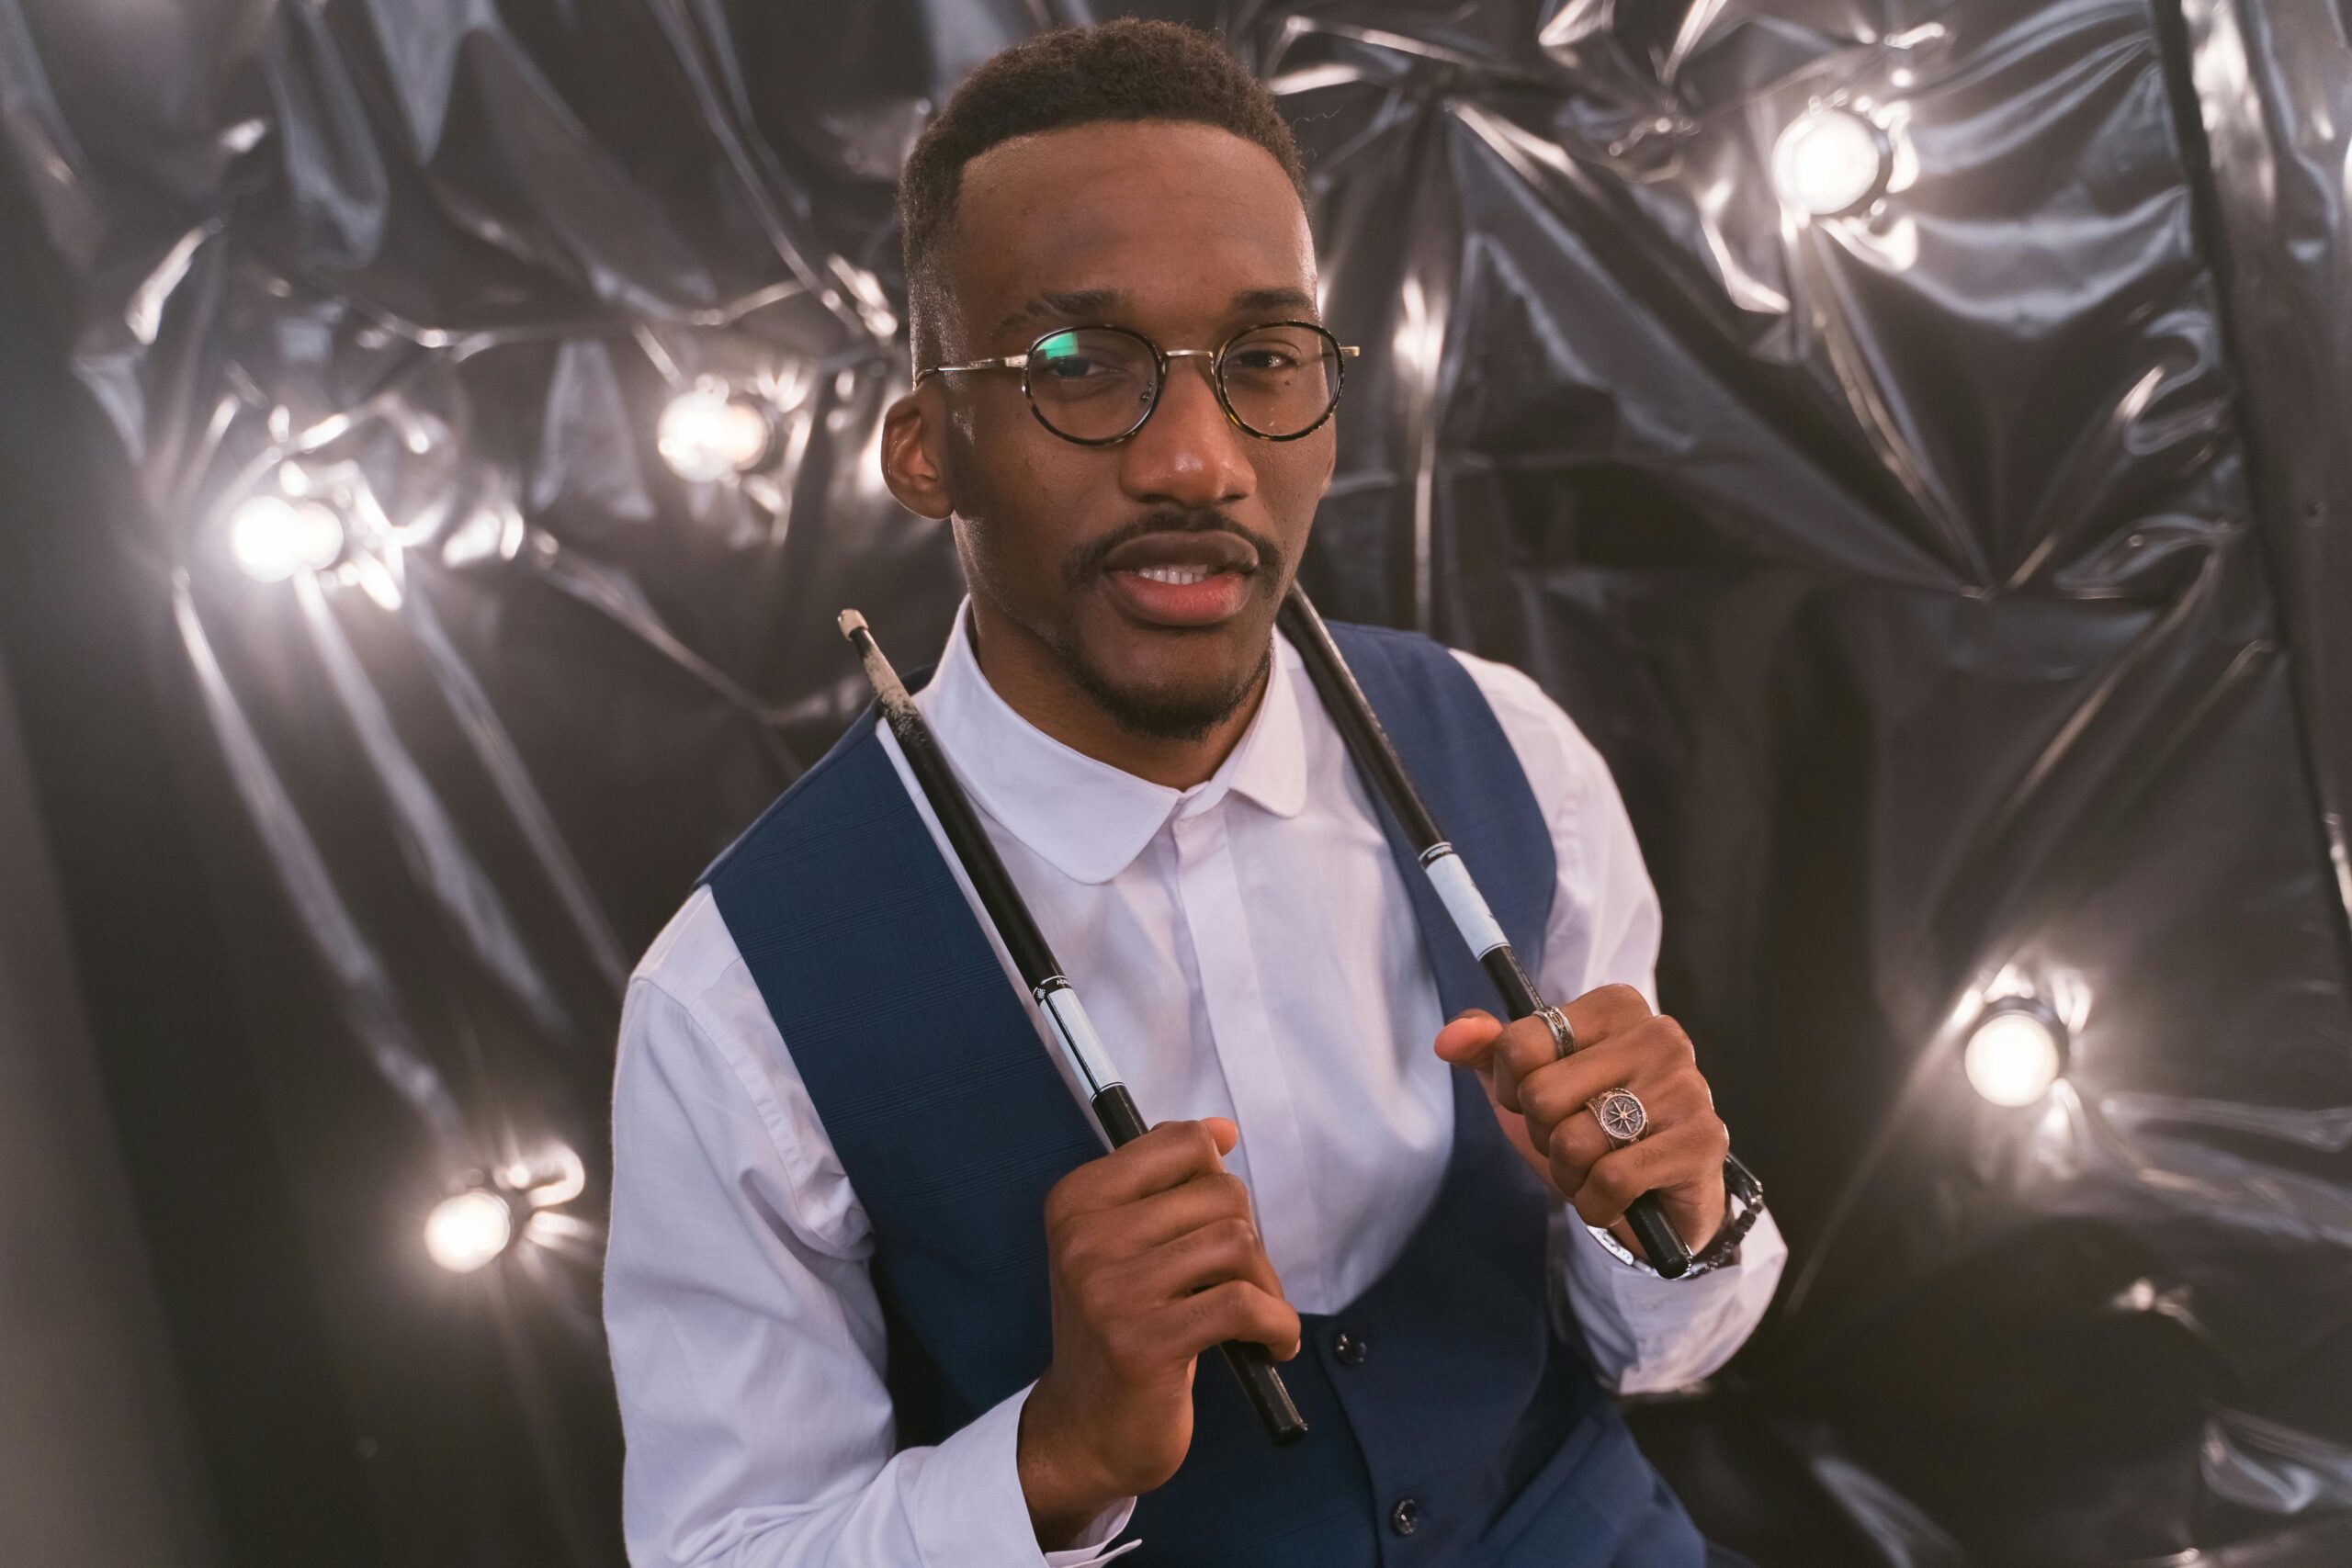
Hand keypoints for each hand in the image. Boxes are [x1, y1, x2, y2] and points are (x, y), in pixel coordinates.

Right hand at [1017, 1118, 1299, 1548]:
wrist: (1086, 1429)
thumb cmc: (1120, 1330)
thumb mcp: (1125, 1245)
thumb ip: (1167, 1183)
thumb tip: (1221, 1129)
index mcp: (1077, 1200)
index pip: (1181, 1143)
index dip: (1217, 1179)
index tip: (1217, 1219)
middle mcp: (1085, 1238)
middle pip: (1220, 1194)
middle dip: (1249, 1239)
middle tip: (1241, 1285)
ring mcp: (1110, 1291)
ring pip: (1236, 1243)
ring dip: (1266, 1285)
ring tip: (1257, 1319)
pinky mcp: (1144, 1343)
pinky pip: (1243, 1305)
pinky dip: (1277, 1324)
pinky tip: (1273, 1345)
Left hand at [1434, 984, 1728, 1259]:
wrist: (1658, 1197)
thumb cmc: (1590, 1127)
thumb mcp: (1530, 1084)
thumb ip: (1488, 1051)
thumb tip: (1449, 1038)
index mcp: (1616, 1006)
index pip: (1520, 1041)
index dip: (1511, 1087)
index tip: (1533, 1100)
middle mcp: (1659, 1036)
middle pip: (1542, 1095)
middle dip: (1544, 1135)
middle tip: (1573, 1141)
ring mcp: (1686, 1087)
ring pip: (1574, 1141)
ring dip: (1569, 1173)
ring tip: (1595, 1168)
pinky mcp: (1703, 1142)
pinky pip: (1611, 1180)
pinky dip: (1596, 1203)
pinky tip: (1615, 1198)